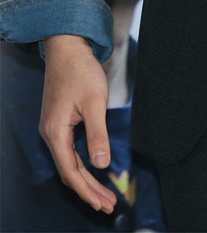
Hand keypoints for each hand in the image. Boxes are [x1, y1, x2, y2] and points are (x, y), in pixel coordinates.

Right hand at [40, 35, 116, 213]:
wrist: (68, 48)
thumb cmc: (80, 71)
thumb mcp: (94, 102)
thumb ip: (98, 134)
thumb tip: (101, 164)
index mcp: (56, 133)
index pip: (71, 172)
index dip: (87, 190)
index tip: (104, 203)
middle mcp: (50, 134)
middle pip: (69, 171)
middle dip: (89, 190)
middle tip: (108, 205)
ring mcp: (54, 128)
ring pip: (69, 162)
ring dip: (87, 179)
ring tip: (104, 194)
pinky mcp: (59, 122)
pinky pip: (70, 151)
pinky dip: (83, 163)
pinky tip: (94, 169)